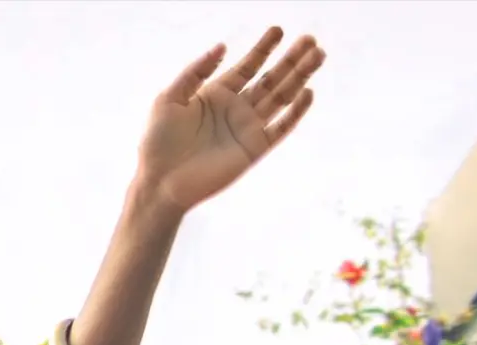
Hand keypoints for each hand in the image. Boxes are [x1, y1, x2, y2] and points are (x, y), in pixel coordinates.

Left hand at [135, 27, 324, 214]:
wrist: (160, 182)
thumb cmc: (158, 142)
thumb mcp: (169, 99)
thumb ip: (195, 72)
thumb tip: (222, 45)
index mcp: (216, 94)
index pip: (247, 66)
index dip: (263, 48)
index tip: (278, 30)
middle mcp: (236, 109)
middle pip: (271, 78)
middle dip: (290, 59)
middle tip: (309, 39)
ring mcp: (247, 128)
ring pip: (281, 97)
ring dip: (300, 77)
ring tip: (317, 55)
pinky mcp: (254, 148)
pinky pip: (281, 128)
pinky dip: (295, 112)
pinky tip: (307, 92)